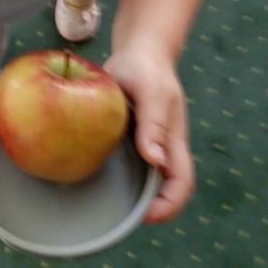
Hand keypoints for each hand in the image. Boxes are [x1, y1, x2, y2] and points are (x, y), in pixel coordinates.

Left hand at [103, 51, 194, 223]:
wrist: (138, 50)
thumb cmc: (148, 68)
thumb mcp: (152, 93)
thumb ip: (154, 124)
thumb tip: (155, 160)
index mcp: (173, 142)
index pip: (181, 184)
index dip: (169, 206)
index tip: (145, 217)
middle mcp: (160, 147)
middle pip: (162, 188)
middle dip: (145, 208)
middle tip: (115, 218)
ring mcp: (145, 142)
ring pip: (141, 177)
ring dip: (127, 192)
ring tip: (99, 200)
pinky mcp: (127, 135)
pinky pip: (124, 160)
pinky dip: (111, 170)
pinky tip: (86, 170)